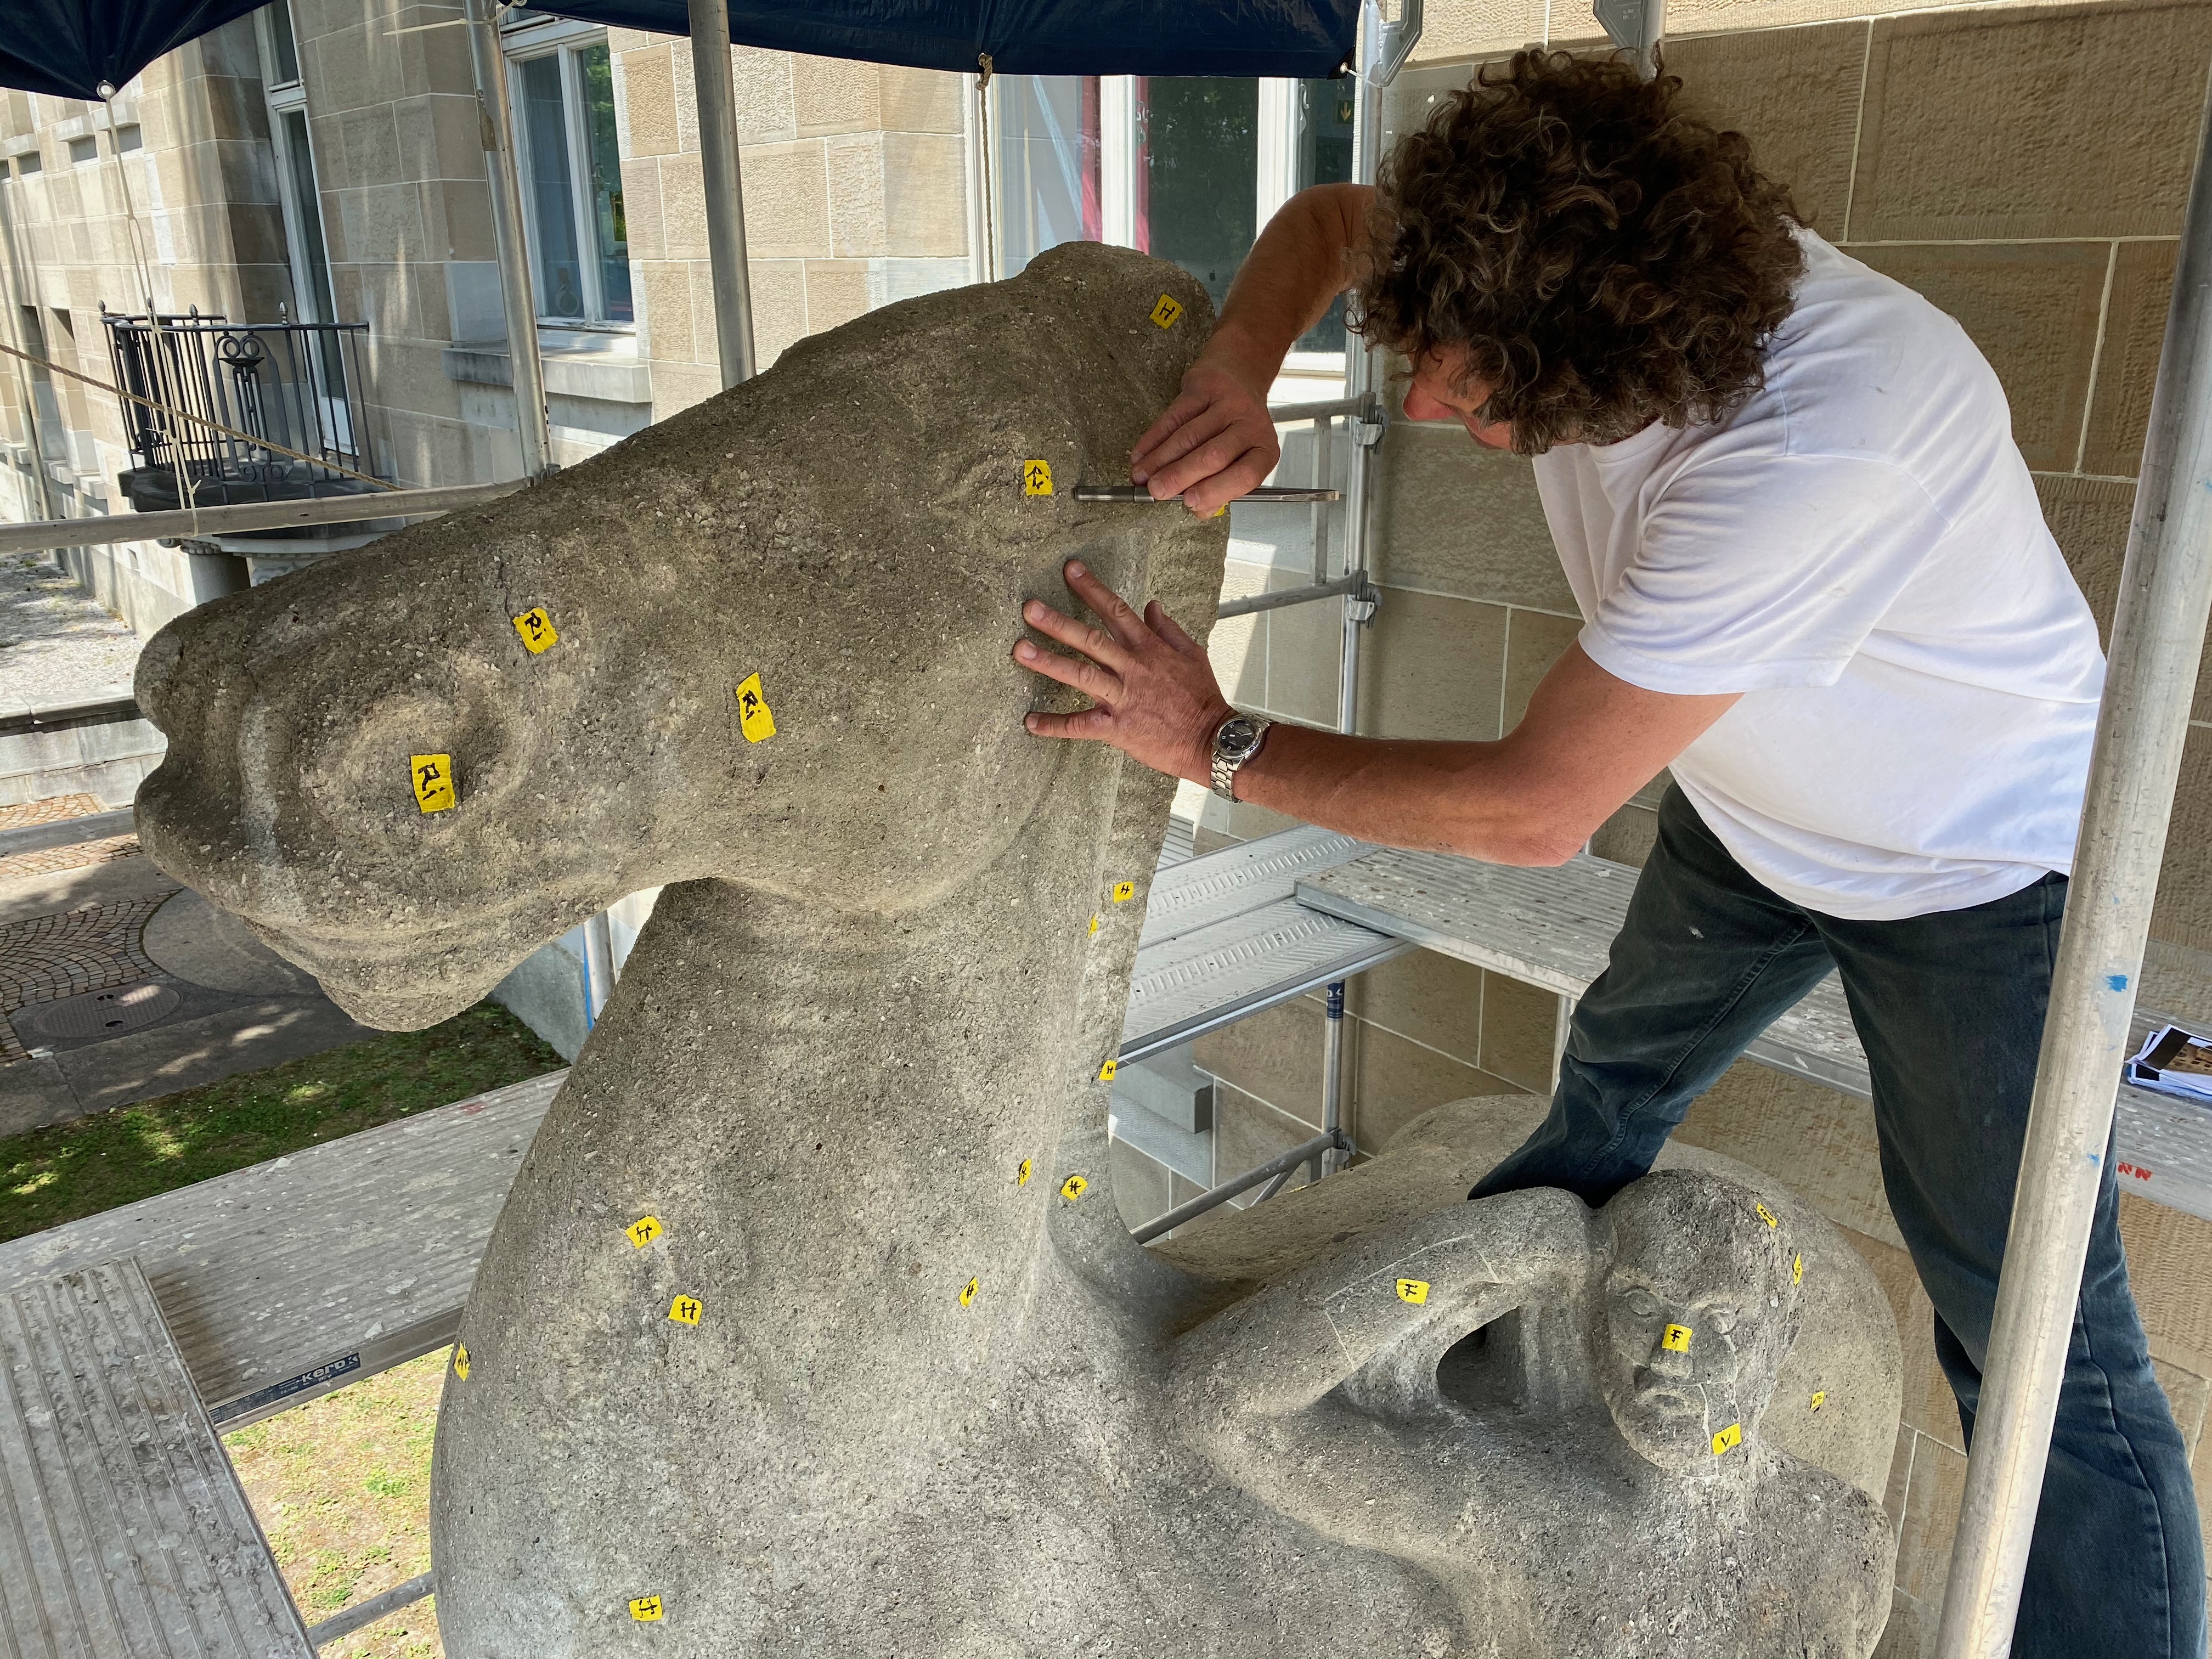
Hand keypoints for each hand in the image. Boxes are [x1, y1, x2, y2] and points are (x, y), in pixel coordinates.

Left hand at [1016, 560, 1233, 783]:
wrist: (1211, 738)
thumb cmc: (1202, 697)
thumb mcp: (1193, 654)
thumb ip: (1169, 629)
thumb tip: (1151, 605)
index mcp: (1149, 648)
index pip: (1116, 610)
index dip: (1092, 588)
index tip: (1070, 569)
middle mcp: (1132, 668)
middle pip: (1090, 639)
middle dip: (1058, 622)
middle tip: (1029, 609)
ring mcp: (1122, 698)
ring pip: (1081, 675)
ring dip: (1049, 662)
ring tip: (1021, 651)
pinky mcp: (1117, 727)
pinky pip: (1081, 725)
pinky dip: (1055, 725)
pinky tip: (1031, 723)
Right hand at [1128, 353, 1279, 517]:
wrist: (1240, 374)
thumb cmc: (1238, 426)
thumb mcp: (1240, 457)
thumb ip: (1221, 487)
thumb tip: (1196, 510)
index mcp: (1264, 450)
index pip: (1244, 476)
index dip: (1215, 490)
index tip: (1188, 502)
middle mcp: (1251, 425)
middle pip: (1213, 456)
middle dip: (1179, 476)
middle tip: (1156, 491)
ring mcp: (1228, 403)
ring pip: (1188, 436)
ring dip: (1160, 460)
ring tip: (1141, 476)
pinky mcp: (1204, 387)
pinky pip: (1173, 417)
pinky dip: (1153, 439)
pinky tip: (1141, 454)